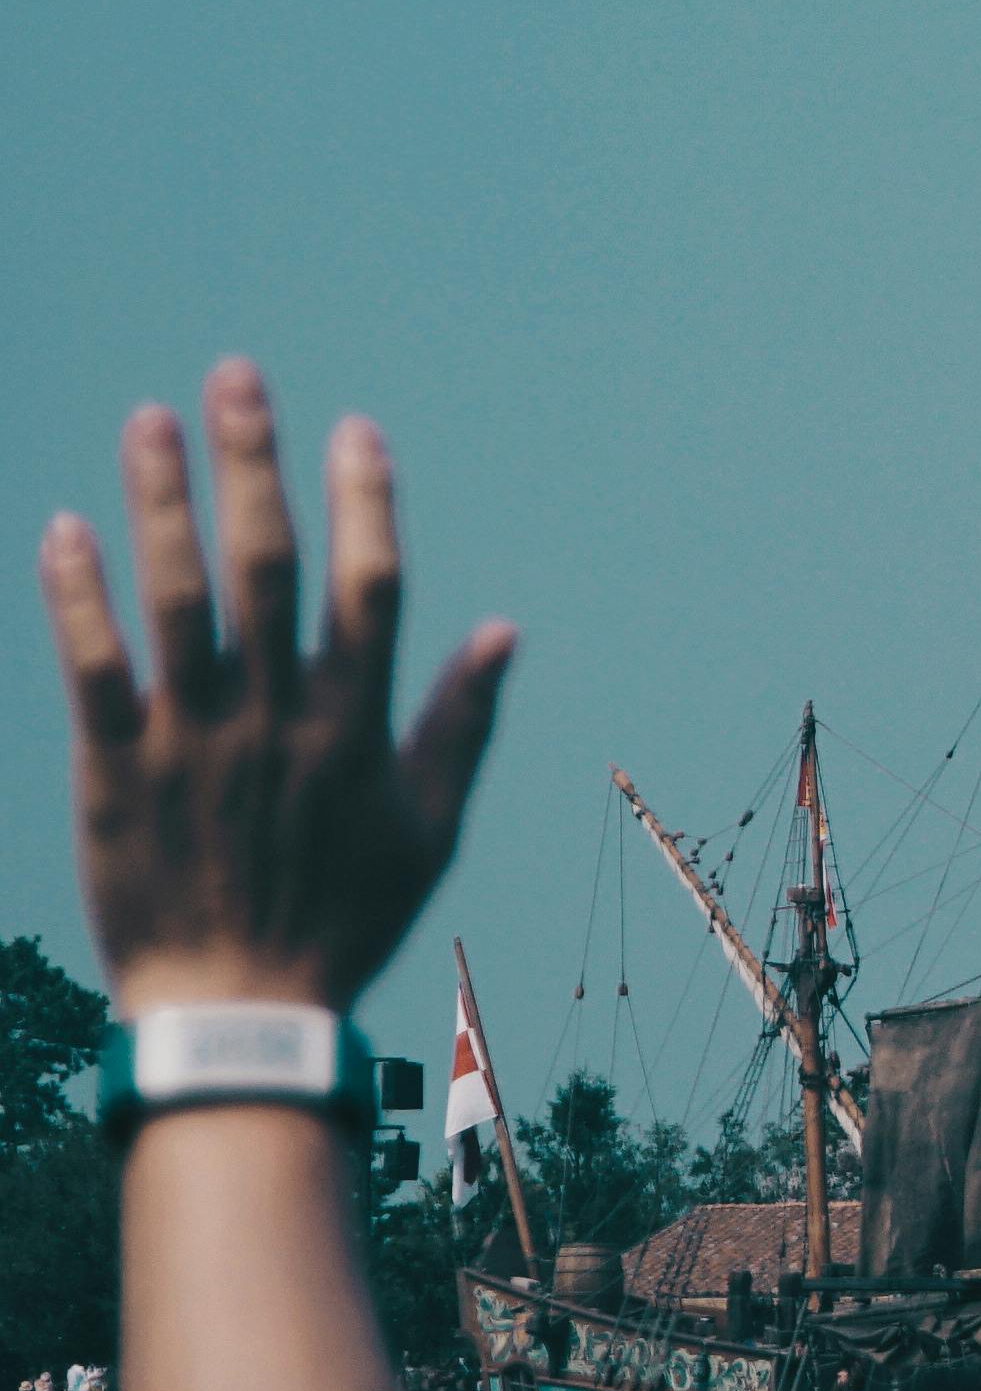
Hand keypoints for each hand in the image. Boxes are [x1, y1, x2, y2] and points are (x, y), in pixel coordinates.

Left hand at [42, 369, 514, 1012]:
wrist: (237, 1012)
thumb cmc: (344, 918)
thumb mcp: (429, 828)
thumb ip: (461, 721)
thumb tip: (505, 629)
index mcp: (356, 725)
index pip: (368, 588)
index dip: (365, 502)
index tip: (354, 429)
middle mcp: (278, 718)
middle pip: (266, 567)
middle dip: (252, 465)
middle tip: (235, 379)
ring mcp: (196, 741)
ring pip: (179, 601)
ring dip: (163, 504)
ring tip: (149, 423)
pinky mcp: (119, 772)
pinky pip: (97, 671)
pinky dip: (80, 599)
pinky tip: (65, 532)